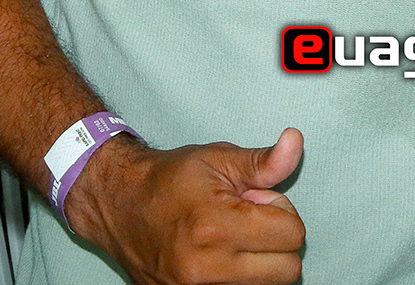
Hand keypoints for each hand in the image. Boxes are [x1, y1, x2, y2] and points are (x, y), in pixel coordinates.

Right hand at [64, 129, 306, 283]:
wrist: (118, 205)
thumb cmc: (170, 179)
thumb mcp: (219, 160)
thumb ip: (264, 162)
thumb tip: (295, 142)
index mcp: (216, 226)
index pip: (292, 234)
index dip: (281, 211)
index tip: (256, 201)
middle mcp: (207, 267)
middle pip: (287, 270)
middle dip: (278, 242)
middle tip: (249, 221)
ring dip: (261, 264)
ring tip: (233, 238)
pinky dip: (242, 278)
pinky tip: (223, 257)